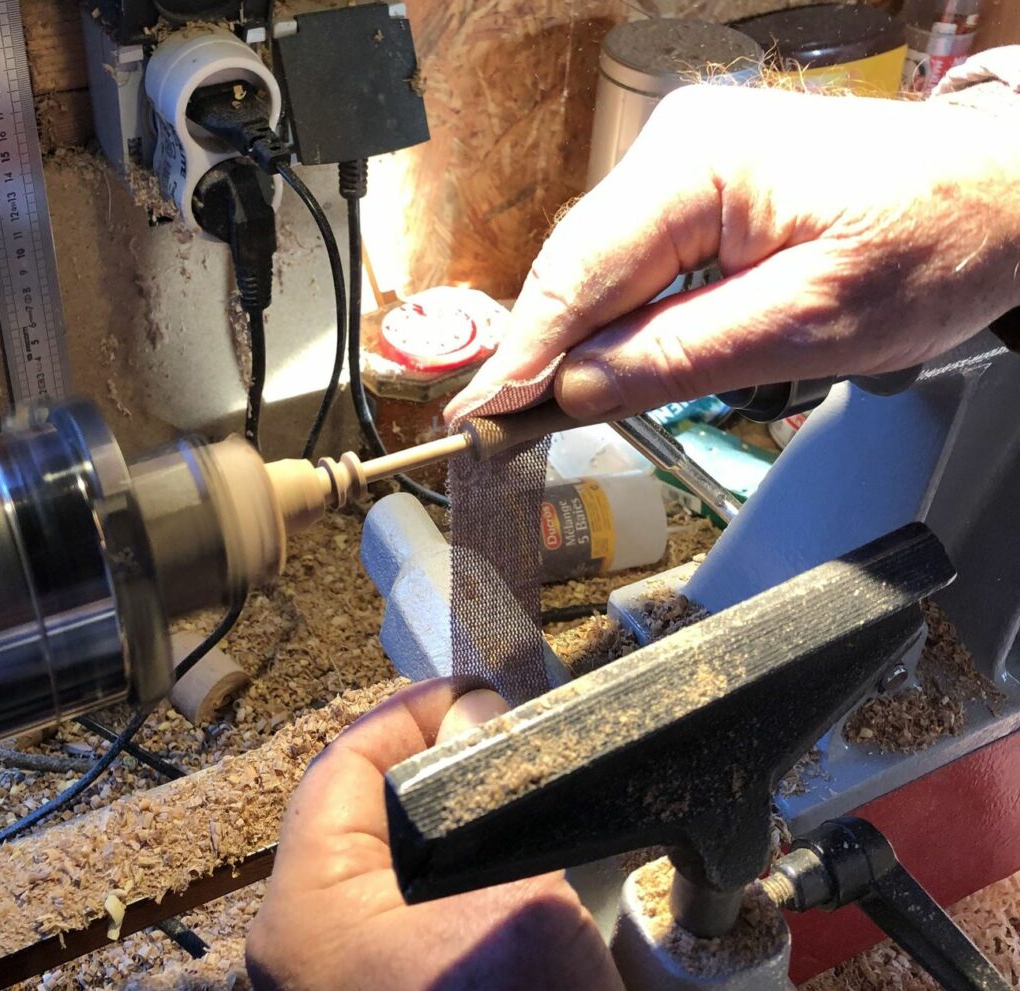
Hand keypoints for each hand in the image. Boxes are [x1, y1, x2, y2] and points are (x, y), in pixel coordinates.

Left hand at [245, 681, 622, 990]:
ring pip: (419, 857)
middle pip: (376, 810)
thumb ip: (495, 802)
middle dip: (449, 763)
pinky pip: (447, 904)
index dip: (409, 713)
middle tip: (520, 737)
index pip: (340, 768)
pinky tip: (549, 855)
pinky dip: (494, 869)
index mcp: (308, 915)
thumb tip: (482, 720)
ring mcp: (372, 970)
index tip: (483, 691)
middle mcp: (323, 943)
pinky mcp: (422, 979)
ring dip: (478, 816)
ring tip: (538, 783)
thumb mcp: (517, 913)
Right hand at [445, 84, 1019, 422]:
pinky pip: (634, 269)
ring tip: (535, 411)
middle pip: (576, 269)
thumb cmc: (932, 246)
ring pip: (598, 272)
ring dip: (573, 344)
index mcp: (698, 163)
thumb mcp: (809, 323)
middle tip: (499, 430)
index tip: (479, 418)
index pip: (580, 271)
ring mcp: (684, 169)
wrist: (1001, 197)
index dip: (525, 353)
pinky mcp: (699, 196)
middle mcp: (675, 149)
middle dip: (539, 353)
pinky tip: (598, 367)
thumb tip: (576, 389)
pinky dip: (613, 325)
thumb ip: (683, 355)